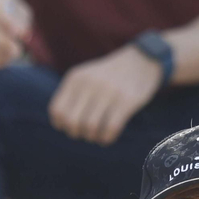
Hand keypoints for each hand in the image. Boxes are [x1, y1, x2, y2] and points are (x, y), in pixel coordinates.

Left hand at [47, 44, 164, 145]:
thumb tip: (61, 124)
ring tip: (97, 135)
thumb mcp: (86, 76)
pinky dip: (106, 139)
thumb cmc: (109, 75)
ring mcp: (109, 92)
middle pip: (72, 122)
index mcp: (76, 78)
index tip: (71, 127)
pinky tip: (108, 137)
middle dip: (76, 134)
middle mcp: (90, 84)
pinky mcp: (127, 101)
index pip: (57, 111)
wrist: (141, 60)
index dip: (61, 125)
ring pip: (91, 128)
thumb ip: (71, 95)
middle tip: (85, 133)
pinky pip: (111, 128)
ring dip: (92, 137)